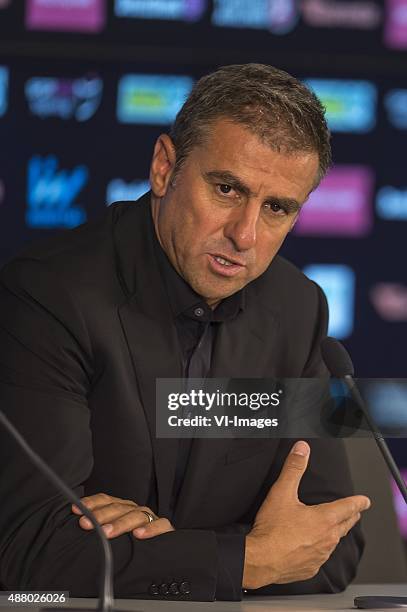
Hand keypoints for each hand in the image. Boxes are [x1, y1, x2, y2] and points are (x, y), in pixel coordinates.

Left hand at [71, 493, 174, 539]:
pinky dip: (150, 529)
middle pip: (117, 508)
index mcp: (122, 508)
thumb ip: (101, 530)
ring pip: (136, 515)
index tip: (76, 510)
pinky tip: (138, 534)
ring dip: (120, 523)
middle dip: (100, 515)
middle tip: (86, 524)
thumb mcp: (116, 535)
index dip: (91, 503)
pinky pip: (160, 525)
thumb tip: (78, 529)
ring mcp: (150, 517)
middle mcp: (134, 509)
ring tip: (107, 533)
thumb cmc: (134, 543)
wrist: (164, 550)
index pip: (106, 500)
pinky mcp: (164, 527)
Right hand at [243, 440, 370, 588]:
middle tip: (355, 513)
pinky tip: (313, 548)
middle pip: (345, 525)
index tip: (365, 501)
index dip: (358, 502)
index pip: (348, 507)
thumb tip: (302, 449)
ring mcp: (320, 556)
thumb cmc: (272, 529)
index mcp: (324, 519)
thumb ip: (293, 468)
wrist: (261, 560)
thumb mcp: (282, 492)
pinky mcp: (310, 568)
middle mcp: (327, 539)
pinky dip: (320, 550)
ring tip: (334, 529)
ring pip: (333, 542)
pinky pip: (320, 557)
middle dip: (351, 517)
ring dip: (335, 534)